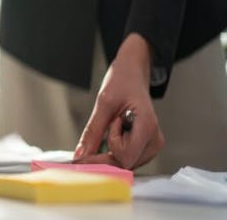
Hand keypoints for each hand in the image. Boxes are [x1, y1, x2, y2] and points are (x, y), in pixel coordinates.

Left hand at [74, 33, 163, 169]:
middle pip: (124, 164)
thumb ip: (93, 130)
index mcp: (147, 127)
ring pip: (124, 163)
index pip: (124, 157)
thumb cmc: (123, 81)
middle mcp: (153, 140)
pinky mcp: (145, 145)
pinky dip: (112, 149)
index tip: (88, 146)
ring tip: (109, 126)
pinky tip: (111, 133)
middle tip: (91, 138)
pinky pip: (126, 156)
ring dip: (108, 151)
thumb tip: (81, 154)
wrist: (133, 71)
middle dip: (104, 155)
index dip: (103, 155)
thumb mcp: (103, 103)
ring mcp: (151, 144)